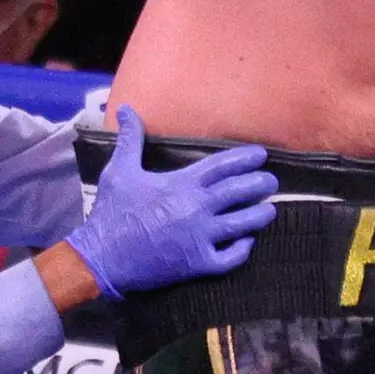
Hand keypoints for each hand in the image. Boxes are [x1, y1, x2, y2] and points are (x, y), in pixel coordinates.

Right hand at [63, 107, 274, 296]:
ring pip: (243, 224)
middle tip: (272, 181)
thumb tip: (128, 109)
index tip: (261, 155)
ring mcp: (200, 238)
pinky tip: (248, 240)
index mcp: (181, 184)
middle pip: (239, 192)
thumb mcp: (119, 170)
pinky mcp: (198, 264)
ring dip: (260, 215)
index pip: (222, 166)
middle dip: (260, 184)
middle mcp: (196, 209)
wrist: (102, 258)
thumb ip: (131, 138)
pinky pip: (231, 258)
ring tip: (270, 209)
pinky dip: (244, 249)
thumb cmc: (111, 213)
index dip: (245, 159)